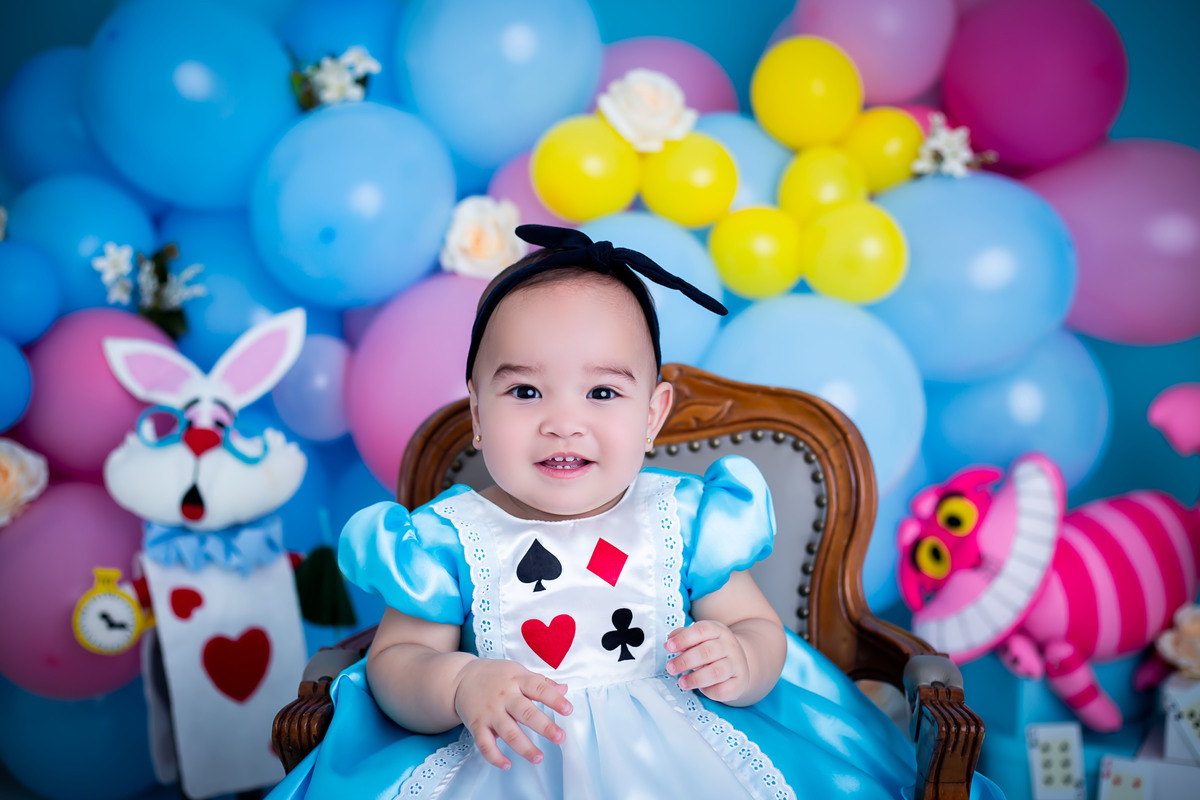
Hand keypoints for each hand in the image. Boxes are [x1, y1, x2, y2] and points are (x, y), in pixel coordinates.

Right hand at [452, 658, 571, 768]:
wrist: (460, 678)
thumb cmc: (496, 675)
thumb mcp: (518, 671)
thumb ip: (541, 682)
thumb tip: (564, 689)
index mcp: (517, 679)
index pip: (538, 688)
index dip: (554, 699)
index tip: (568, 710)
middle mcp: (504, 696)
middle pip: (525, 712)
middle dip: (544, 726)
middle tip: (560, 737)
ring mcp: (490, 711)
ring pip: (508, 732)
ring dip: (524, 747)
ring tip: (539, 758)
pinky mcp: (476, 725)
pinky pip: (485, 744)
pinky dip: (494, 756)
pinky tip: (507, 764)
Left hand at [664, 620, 748, 703]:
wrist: (738, 664)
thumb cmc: (711, 650)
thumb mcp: (699, 638)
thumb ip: (683, 637)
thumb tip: (668, 643)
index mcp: (718, 630)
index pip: (702, 630)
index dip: (684, 638)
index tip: (669, 647)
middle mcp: (729, 646)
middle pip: (707, 652)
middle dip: (685, 661)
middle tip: (671, 668)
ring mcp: (736, 664)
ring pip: (716, 672)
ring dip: (695, 678)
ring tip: (681, 682)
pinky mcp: (739, 683)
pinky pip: (723, 689)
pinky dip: (709, 691)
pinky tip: (701, 688)